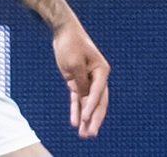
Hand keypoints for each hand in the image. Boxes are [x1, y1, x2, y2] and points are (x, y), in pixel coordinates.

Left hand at [52, 18, 109, 137]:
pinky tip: (74, 122)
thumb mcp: (74, 63)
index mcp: (102, 70)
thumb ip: (80, 81)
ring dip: (85, 118)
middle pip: (98, 102)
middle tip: (91, 134)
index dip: (92, 106)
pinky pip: (77, 99)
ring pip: (88, 103)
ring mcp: (87, 81)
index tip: (86, 118)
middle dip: (94, 119)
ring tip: (84, 134)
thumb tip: (84, 97)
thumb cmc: (71, 44)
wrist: (63, 32)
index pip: (98, 92)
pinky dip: (76, 110)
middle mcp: (98, 78)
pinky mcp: (77, 82)